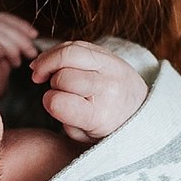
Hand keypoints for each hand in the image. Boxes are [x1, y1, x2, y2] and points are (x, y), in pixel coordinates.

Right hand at [28, 40, 147, 143]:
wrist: (140, 109)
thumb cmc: (107, 126)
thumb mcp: (84, 136)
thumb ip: (64, 118)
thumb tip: (50, 91)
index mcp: (100, 114)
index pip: (58, 102)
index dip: (48, 102)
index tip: (53, 105)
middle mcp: (108, 88)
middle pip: (63, 76)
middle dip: (51, 82)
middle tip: (49, 87)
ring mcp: (111, 67)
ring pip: (68, 52)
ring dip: (49, 60)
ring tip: (41, 71)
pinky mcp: (109, 53)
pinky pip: (77, 44)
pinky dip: (59, 50)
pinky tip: (52, 60)